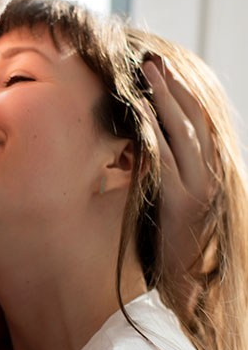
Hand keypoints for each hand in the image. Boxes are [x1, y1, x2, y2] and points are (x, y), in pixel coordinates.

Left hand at [143, 58, 216, 308]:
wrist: (180, 288)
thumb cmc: (167, 247)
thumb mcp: (169, 203)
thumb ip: (164, 175)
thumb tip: (142, 147)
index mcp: (209, 174)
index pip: (199, 125)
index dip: (182, 95)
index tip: (162, 71)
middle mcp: (209, 177)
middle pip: (194, 121)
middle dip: (173, 88)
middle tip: (152, 61)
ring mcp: (198, 189)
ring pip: (183, 133)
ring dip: (164, 99)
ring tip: (147, 74)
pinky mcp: (181, 203)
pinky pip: (166, 159)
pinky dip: (153, 131)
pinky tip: (139, 111)